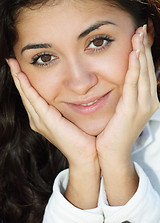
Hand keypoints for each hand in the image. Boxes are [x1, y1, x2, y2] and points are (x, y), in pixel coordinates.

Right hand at [7, 59, 99, 208]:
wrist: (86, 154)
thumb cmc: (83, 138)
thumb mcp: (72, 118)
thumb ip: (67, 108)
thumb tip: (74, 93)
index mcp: (44, 119)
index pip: (32, 96)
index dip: (25, 81)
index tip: (21, 66)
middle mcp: (38, 120)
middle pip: (26, 94)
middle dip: (18, 77)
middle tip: (11, 61)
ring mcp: (40, 120)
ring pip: (27, 95)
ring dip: (19, 79)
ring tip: (12, 63)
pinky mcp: (46, 120)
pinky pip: (33, 99)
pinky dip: (26, 87)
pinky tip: (21, 75)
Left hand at [96, 25, 158, 204]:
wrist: (112, 153)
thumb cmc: (114, 132)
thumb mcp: (123, 111)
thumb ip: (126, 96)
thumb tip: (123, 82)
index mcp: (146, 101)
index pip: (145, 72)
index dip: (143, 54)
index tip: (139, 37)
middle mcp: (149, 101)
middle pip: (146, 69)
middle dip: (144, 48)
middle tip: (141, 29)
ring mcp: (143, 106)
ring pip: (142, 73)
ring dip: (141, 53)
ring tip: (139, 35)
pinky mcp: (132, 109)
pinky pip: (133, 84)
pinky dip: (135, 68)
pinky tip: (134, 54)